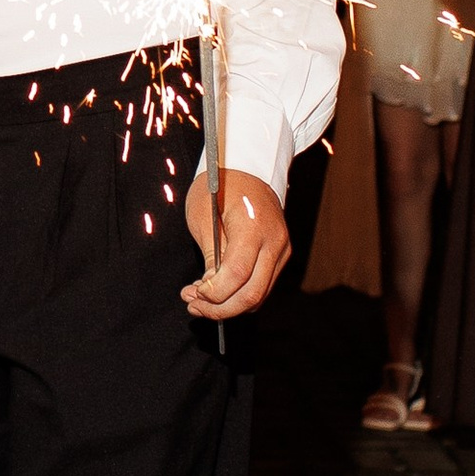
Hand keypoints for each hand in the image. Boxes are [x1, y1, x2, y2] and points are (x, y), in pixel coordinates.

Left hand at [185, 168, 288, 318]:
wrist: (249, 168)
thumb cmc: (221, 185)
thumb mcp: (203, 215)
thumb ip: (209, 255)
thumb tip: (209, 289)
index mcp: (254, 227)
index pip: (238, 274)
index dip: (214, 292)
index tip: (192, 293)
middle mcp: (275, 242)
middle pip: (252, 293)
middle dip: (220, 308)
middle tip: (193, 305)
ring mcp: (281, 250)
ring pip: (259, 295)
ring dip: (229, 305)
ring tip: (200, 301)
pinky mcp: (280, 255)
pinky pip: (262, 286)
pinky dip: (240, 295)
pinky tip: (218, 292)